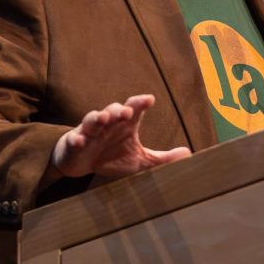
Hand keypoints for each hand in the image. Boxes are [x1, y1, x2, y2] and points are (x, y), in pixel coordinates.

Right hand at [51, 94, 190, 177]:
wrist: (81, 162)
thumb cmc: (112, 156)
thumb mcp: (139, 159)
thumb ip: (162, 158)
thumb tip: (189, 153)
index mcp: (125, 124)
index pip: (134, 108)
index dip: (140, 103)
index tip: (150, 100)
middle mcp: (108, 123)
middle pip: (114, 110)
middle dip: (119, 110)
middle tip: (127, 113)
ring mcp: (90, 131)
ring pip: (93, 119)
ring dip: (98, 117)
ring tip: (103, 119)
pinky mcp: (75, 142)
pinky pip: (74, 138)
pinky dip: (77, 139)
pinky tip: (80, 142)